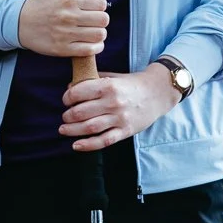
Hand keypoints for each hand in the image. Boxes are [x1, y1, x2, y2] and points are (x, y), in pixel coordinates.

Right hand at [17, 0, 108, 57]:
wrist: (20, 22)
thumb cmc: (42, 1)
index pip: (101, 4)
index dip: (100, 5)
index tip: (93, 7)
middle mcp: (68, 16)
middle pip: (103, 20)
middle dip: (101, 19)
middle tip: (93, 19)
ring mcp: (66, 34)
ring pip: (99, 35)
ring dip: (100, 33)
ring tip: (92, 30)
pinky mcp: (63, 49)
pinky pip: (90, 50)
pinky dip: (96, 47)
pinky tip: (91, 42)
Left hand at [60, 63, 180, 150]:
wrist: (158, 93)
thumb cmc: (132, 84)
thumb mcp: (113, 77)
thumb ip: (93, 80)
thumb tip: (70, 87)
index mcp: (108, 86)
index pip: (79, 93)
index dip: (67, 97)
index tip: (66, 100)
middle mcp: (113, 103)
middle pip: (81, 112)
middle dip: (68, 115)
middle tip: (65, 116)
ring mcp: (120, 118)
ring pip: (89, 127)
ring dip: (72, 130)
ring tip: (64, 129)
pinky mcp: (126, 131)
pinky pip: (104, 141)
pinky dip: (88, 145)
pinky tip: (76, 145)